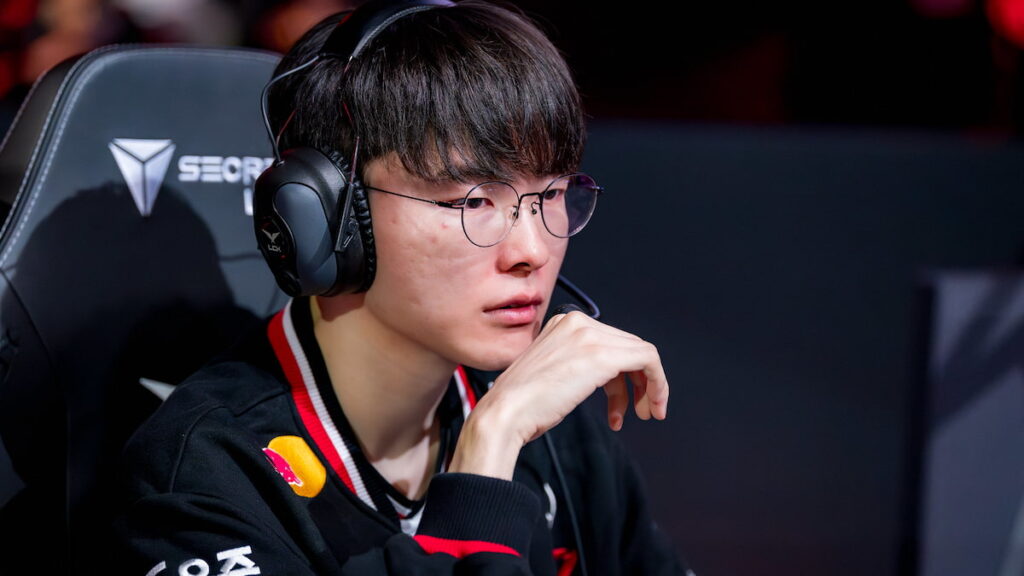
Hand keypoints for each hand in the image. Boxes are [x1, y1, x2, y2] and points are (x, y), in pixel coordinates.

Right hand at [450, 311, 668, 478]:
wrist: (505, 412)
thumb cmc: (522, 403)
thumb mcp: (553, 372)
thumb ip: (579, 364)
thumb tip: (609, 378)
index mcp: (563, 322)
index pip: (611, 341)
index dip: (626, 373)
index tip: (627, 399)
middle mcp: (577, 322)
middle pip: (628, 347)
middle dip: (639, 382)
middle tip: (641, 410)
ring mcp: (589, 336)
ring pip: (641, 354)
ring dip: (648, 387)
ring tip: (642, 414)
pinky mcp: (602, 355)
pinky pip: (648, 360)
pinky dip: (657, 384)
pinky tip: (651, 406)